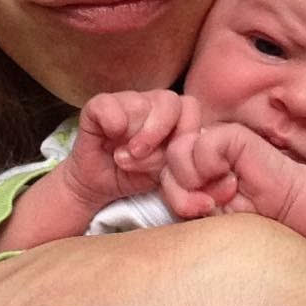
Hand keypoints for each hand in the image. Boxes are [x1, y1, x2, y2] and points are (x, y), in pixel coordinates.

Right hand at [66, 90, 200, 209]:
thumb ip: (189, 191)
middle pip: (171, 102)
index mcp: (176, 116)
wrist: (98, 187)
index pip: (192, 109)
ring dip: (134, 135)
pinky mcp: (98, 106)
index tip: (170, 163)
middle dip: (159, 135)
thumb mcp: (169, 185)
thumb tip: (206, 204)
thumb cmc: (137, 178)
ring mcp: (127, 101)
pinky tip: (110, 137)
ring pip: (142, 102)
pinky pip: (108, 104)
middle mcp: (154, 104)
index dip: (183, 136)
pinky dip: (112, 121)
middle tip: (143, 157)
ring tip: (124, 157)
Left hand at [161, 122, 297, 219]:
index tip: (192, 209)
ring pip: (176, 151)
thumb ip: (177, 196)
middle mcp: (198, 149)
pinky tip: (233, 178)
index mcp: (189, 166)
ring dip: (196, 180)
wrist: (282, 213)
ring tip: (223, 193)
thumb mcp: (200, 212)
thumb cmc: (243, 216)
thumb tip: (152, 183)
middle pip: (164, 164)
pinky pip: (202, 145)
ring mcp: (213, 138)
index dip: (169, 192)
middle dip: (181, 194)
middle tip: (209, 205)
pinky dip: (212, 166)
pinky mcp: (230, 133)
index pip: (158, 171)